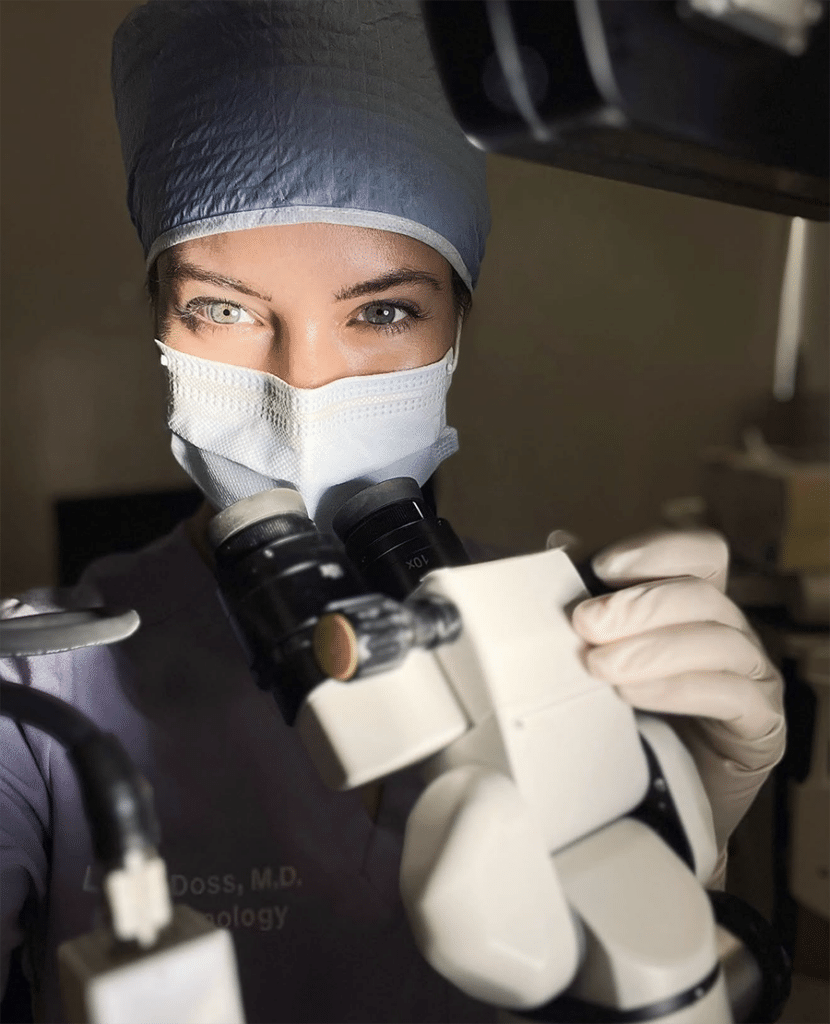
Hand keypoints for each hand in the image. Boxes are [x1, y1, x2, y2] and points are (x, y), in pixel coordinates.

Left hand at [571, 529, 784, 887]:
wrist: (658, 800)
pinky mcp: (760, 725)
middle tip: (586, 624)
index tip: (603, 566)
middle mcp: (731, 631)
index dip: (660, 550)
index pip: (702, 552)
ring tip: (600, 666)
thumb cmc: (630, 717)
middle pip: (702, 593)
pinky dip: (678, 689)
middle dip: (639, 604)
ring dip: (651, 649)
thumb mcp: (604, 652)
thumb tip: (560, 542)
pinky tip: (634, 695)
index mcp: (697, 604)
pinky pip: (732, 696)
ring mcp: (753, 676)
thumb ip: (591, 600)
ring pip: (718, 641)